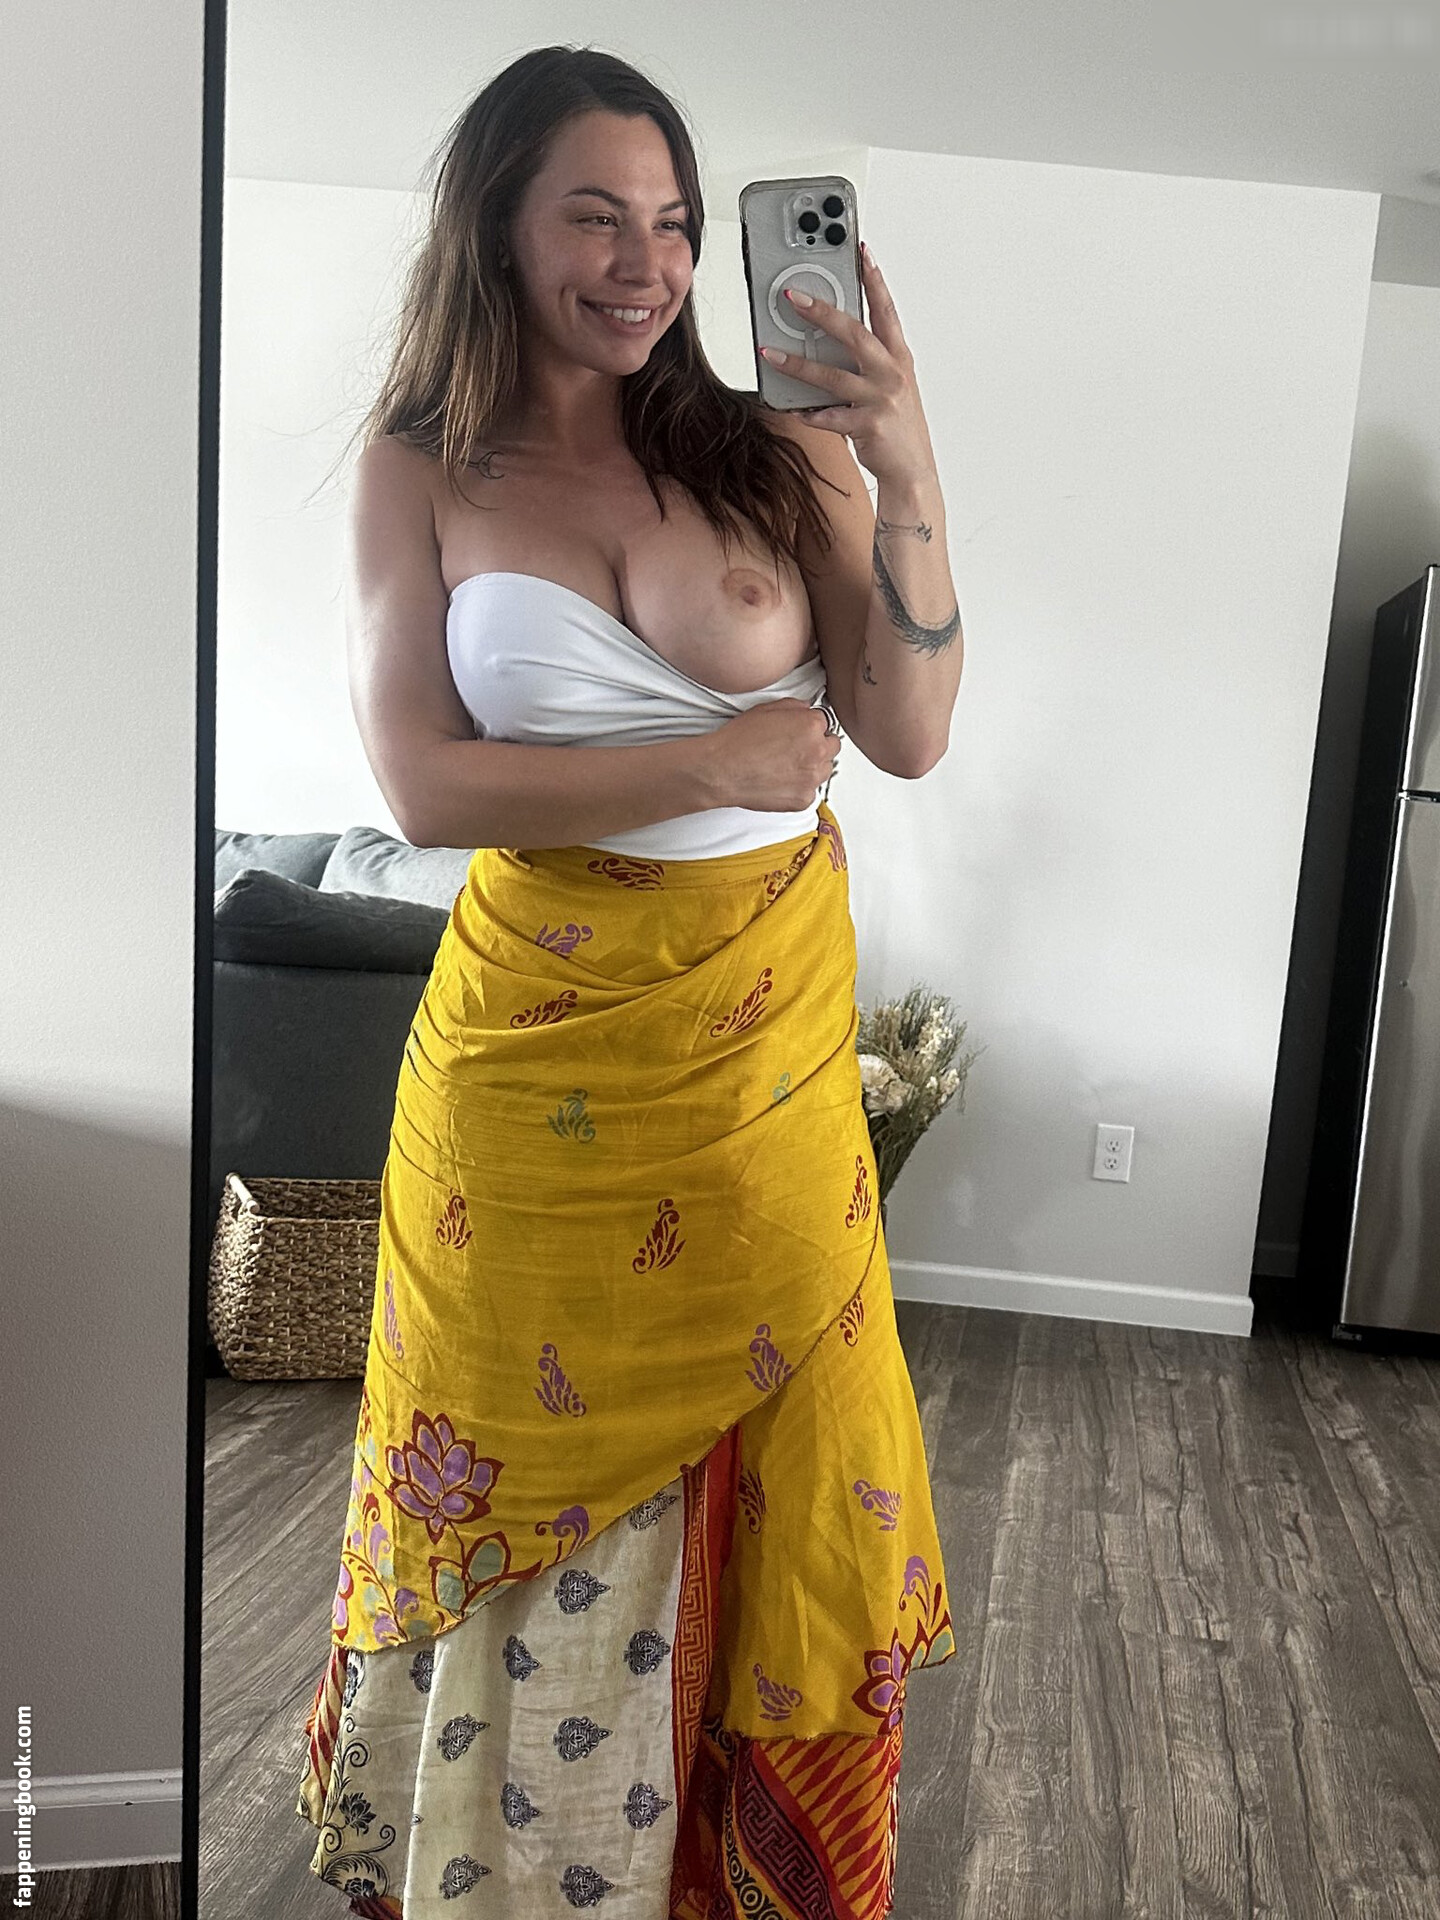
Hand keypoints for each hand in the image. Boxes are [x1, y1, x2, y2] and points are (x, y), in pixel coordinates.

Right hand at [694, 699, 840, 813]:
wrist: (721, 770)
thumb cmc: (738, 741)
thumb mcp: (766, 709)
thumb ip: (794, 707)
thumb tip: (805, 710)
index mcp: (811, 726)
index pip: (825, 723)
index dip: (810, 727)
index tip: (801, 732)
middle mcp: (817, 752)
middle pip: (832, 747)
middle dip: (818, 746)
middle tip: (796, 749)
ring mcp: (811, 778)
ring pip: (824, 770)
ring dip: (812, 767)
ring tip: (787, 766)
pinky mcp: (803, 799)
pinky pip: (810, 791)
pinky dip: (799, 788)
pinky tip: (780, 781)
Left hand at [759, 243, 937, 489]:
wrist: (913, 471)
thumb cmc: (898, 427)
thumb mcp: (892, 387)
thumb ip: (868, 363)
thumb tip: (830, 345)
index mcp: (898, 358)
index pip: (885, 310)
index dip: (874, 280)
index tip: (860, 252)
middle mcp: (892, 374)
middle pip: (854, 334)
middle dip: (822, 312)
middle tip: (794, 297)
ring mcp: (881, 399)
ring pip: (832, 376)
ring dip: (797, 364)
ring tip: (769, 353)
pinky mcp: (868, 426)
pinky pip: (830, 417)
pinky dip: (811, 414)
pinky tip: (796, 410)